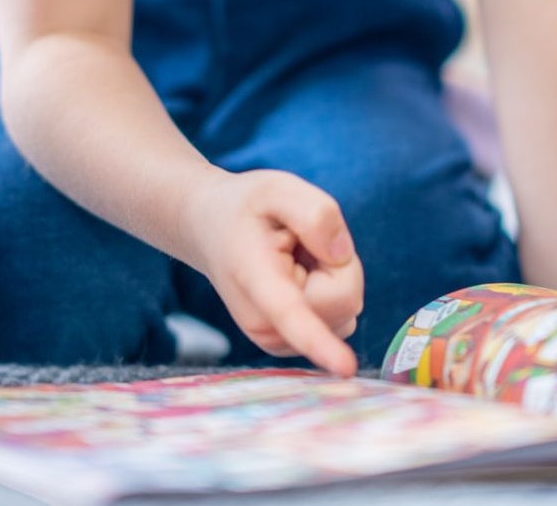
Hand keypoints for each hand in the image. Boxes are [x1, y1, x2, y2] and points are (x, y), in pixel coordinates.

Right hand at [184, 169, 363, 376]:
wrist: (210, 231)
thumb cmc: (246, 210)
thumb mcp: (276, 189)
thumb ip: (314, 212)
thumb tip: (342, 253)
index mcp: (257, 282)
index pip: (292, 314)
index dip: (320, 341)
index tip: (346, 368)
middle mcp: (267, 325)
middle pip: (344, 297)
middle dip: (335, 261)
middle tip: (297, 240)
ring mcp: (281, 341)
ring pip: (346, 305)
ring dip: (331, 274)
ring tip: (293, 256)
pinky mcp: (296, 343)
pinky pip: (342, 312)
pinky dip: (330, 287)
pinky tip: (298, 272)